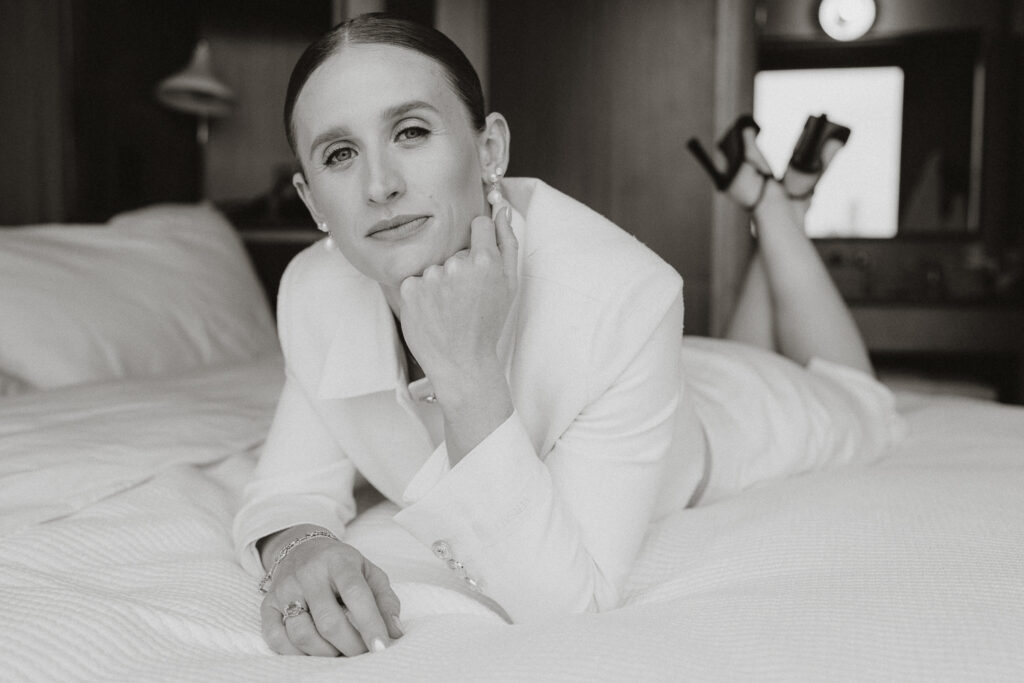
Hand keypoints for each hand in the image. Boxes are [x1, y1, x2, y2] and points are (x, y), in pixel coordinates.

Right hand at [260, 529, 401, 656]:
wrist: (301, 548)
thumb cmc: (341, 566)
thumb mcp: (369, 572)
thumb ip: (385, 600)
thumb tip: (395, 631)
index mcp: (338, 561)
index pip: (355, 594)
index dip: (370, 623)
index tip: (381, 647)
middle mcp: (308, 574)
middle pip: (329, 621)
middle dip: (350, 645)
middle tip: (362, 652)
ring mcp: (285, 589)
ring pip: (302, 634)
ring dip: (325, 652)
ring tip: (339, 650)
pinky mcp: (267, 605)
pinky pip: (276, 639)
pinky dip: (296, 654)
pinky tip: (313, 651)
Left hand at [398, 206, 517, 394]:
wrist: (461, 363)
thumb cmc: (488, 325)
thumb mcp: (510, 285)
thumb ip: (508, 243)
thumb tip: (503, 209)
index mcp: (485, 260)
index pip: (479, 225)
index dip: (480, 241)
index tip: (479, 260)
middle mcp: (456, 264)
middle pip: (456, 251)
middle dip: (460, 270)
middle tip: (466, 301)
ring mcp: (430, 277)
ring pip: (436, 268)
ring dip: (440, 285)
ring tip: (448, 311)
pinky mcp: (409, 289)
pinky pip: (416, 281)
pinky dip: (422, 296)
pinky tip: (433, 314)